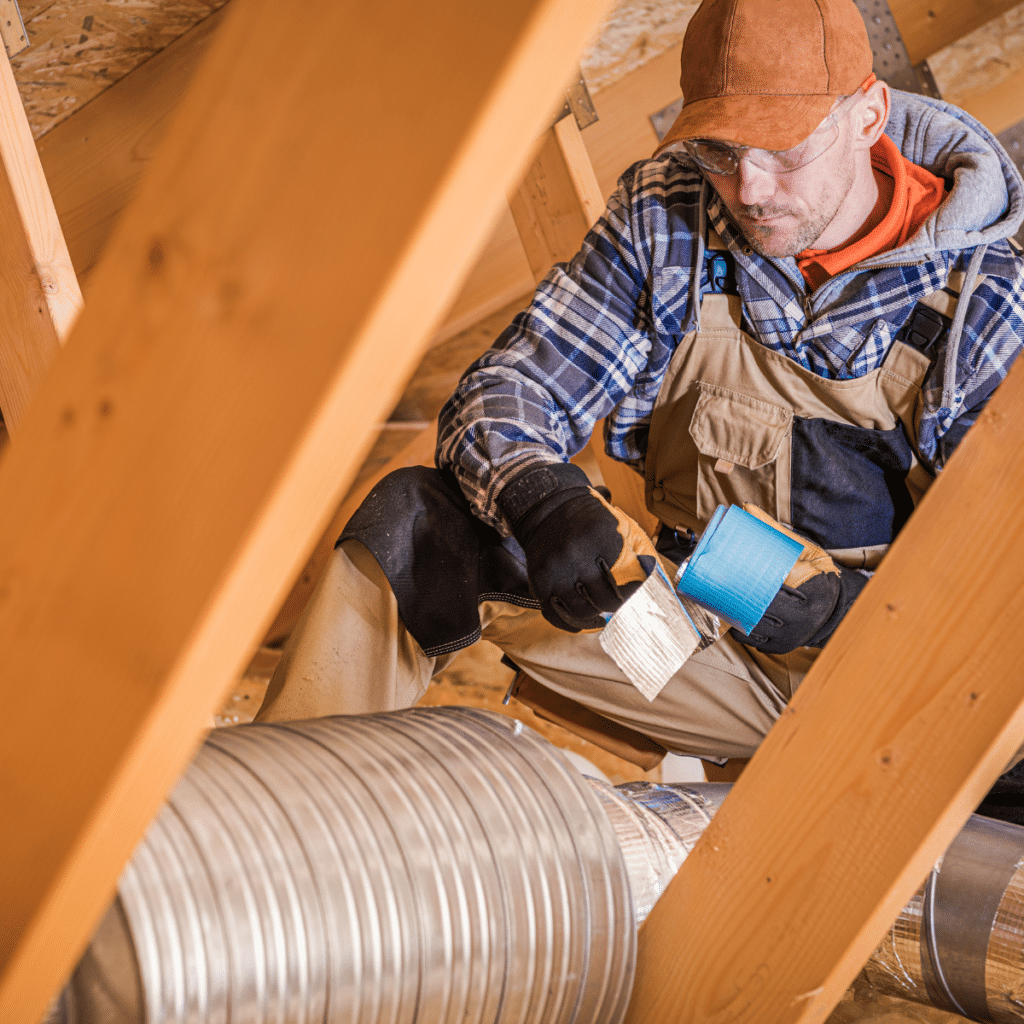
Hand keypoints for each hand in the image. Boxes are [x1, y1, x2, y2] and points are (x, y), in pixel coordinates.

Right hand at [498, 463, 657, 631]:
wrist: (549, 508)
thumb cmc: (591, 520)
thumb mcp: (619, 525)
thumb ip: (639, 552)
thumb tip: (661, 584)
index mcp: (602, 539)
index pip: (627, 581)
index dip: (636, 594)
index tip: (639, 596)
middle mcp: (577, 556)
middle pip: (605, 600)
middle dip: (617, 605)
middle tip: (621, 605)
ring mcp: (556, 571)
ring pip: (581, 612)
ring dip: (595, 617)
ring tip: (602, 614)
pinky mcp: (539, 582)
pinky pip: (556, 615)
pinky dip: (570, 623)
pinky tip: (582, 621)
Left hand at [729, 505, 867, 653]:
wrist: (838, 608)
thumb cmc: (819, 574)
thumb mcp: (805, 550)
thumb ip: (776, 532)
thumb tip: (747, 510)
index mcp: (810, 591)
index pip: (770, 587)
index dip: (746, 580)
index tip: (725, 569)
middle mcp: (801, 618)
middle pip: (757, 607)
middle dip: (734, 596)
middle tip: (713, 581)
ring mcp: (790, 636)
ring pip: (751, 625)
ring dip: (733, 613)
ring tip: (716, 596)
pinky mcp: (782, 647)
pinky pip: (753, 639)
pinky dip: (739, 627)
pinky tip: (729, 614)